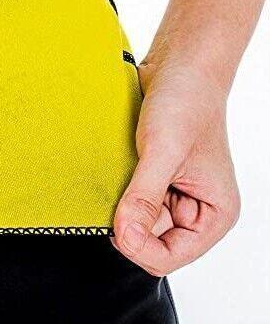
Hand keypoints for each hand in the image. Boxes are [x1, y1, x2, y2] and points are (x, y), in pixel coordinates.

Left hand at [111, 59, 239, 275]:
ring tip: (116, 176)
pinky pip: (128, 198)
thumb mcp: (163, 151)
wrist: (179, 66)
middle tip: (110, 196)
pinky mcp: (152, 177)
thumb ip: (145, 196)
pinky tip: (112, 171)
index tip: (114, 225)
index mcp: (213, 214)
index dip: (139, 246)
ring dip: (120, 205)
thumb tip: (125, 236)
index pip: (169, 257)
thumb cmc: (186, 102)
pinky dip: (115, 190)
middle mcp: (194, 209)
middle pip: (148, 242)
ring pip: (135, 220)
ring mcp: (171, 194)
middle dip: (127, 224)